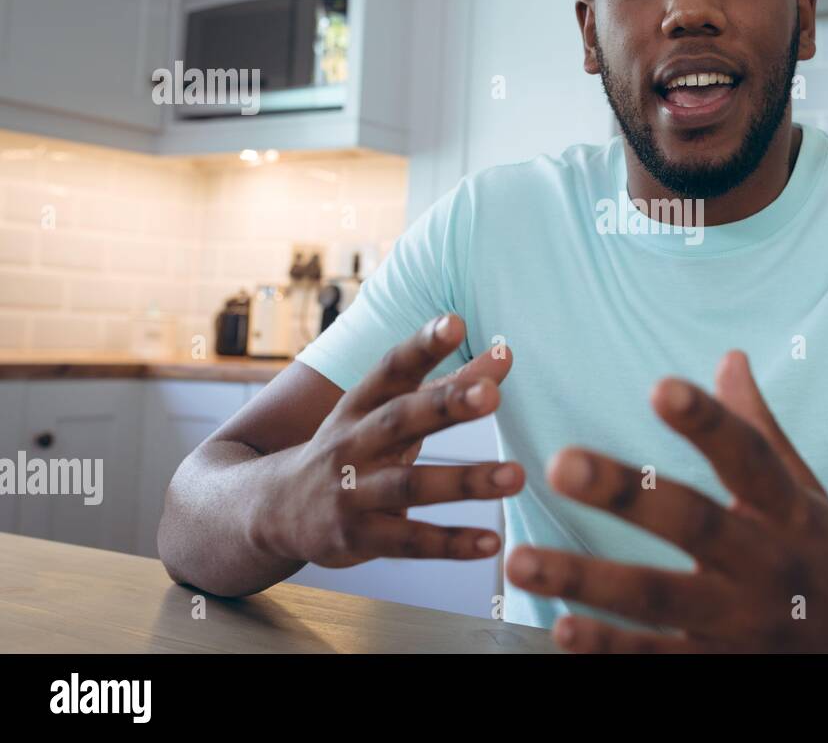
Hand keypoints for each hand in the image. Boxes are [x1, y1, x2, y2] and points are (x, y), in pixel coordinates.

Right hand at [256, 314, 523, 567]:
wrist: (272, 508)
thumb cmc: (352, 447)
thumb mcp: (387, 412)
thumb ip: (449, 386)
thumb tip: (506, 354)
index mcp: (360, 404)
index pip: (390, 369)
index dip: (421, 346)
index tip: (454, 322)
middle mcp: (351, 444)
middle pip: (398, 420)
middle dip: (444, 406)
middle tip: (491, 394)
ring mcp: (351, 492)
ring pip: (410, 485)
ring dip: (464, 481)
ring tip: (515, 476)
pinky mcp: (358, 538)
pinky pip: (409, 541)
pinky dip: (451, 544)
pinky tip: (491, 543)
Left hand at [505, 350, 827, 651]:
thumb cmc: (827, 557)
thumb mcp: (804, 492)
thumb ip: (758, 429)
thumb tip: (729, 357)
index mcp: (788, 510)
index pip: (748, 456)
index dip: (708, 421)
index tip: (663, 387)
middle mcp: (767, 563)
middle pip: (695, 524)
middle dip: (627, 495)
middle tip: (561, 463)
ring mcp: (744, 623)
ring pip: (659, 599)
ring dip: (588, 580)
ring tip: (523, 560)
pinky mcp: (723, 670)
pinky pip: (659, 661)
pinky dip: (610, 649)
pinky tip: (561, 629)